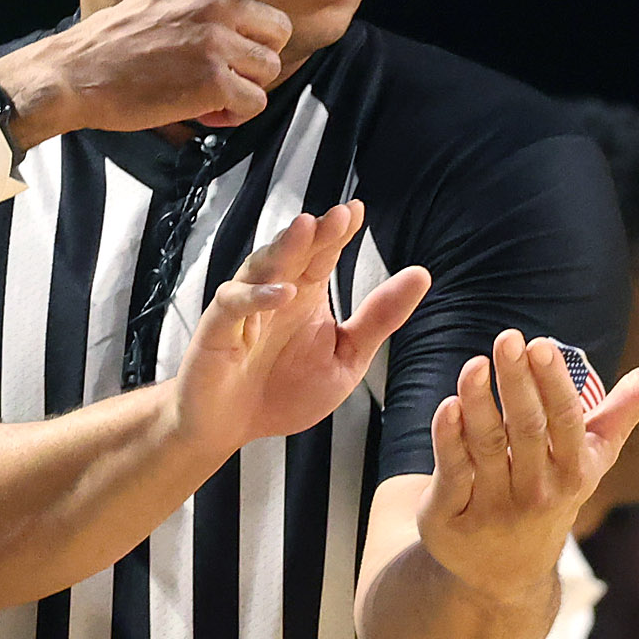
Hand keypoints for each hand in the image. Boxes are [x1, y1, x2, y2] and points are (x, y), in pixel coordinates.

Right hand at [0, 0, 362, 144]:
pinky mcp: (211, 78)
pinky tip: (199, 108)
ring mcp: (214, 37)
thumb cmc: (119, 41)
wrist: (77, 72)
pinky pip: (252, 102)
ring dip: (242, 88)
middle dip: (254, 57)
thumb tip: (256, 23)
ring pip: (269, 70)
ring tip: (199, 87)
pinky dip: (231, 114)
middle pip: (278, 32)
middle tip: (211, 68)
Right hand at [170, 201, 429, 450]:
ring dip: (283, 248)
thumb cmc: (284, 392)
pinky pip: (235, 305)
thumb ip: (378, 319)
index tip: (357, 210)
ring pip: (260, 267)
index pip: (323, 253)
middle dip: (315, 232)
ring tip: (306, 229)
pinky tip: (282, 292)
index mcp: (306, 295)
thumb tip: (421, 274)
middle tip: (339, 215)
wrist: (232, 428)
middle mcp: (274, 295)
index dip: (339, 231)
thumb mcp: (346, 359)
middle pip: (294, 252)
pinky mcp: (218, 331)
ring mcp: (244, 310)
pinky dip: (256, 296)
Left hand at [420, 331, 638, 598]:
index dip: (553, 384)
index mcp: (574, 471)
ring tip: (474, 365)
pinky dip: (449, 438)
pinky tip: (448, 405)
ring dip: (478, 402)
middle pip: (525, 428)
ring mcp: (494, 506)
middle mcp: (537, 490)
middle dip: (517, 381)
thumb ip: (631, 406)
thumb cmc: (553, 490)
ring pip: (485, 446)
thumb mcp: (595, 455)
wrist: (505, 571)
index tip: (540, 344)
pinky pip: (452, 471)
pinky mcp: (452, 516)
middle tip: (507, 337)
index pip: (566, 422)